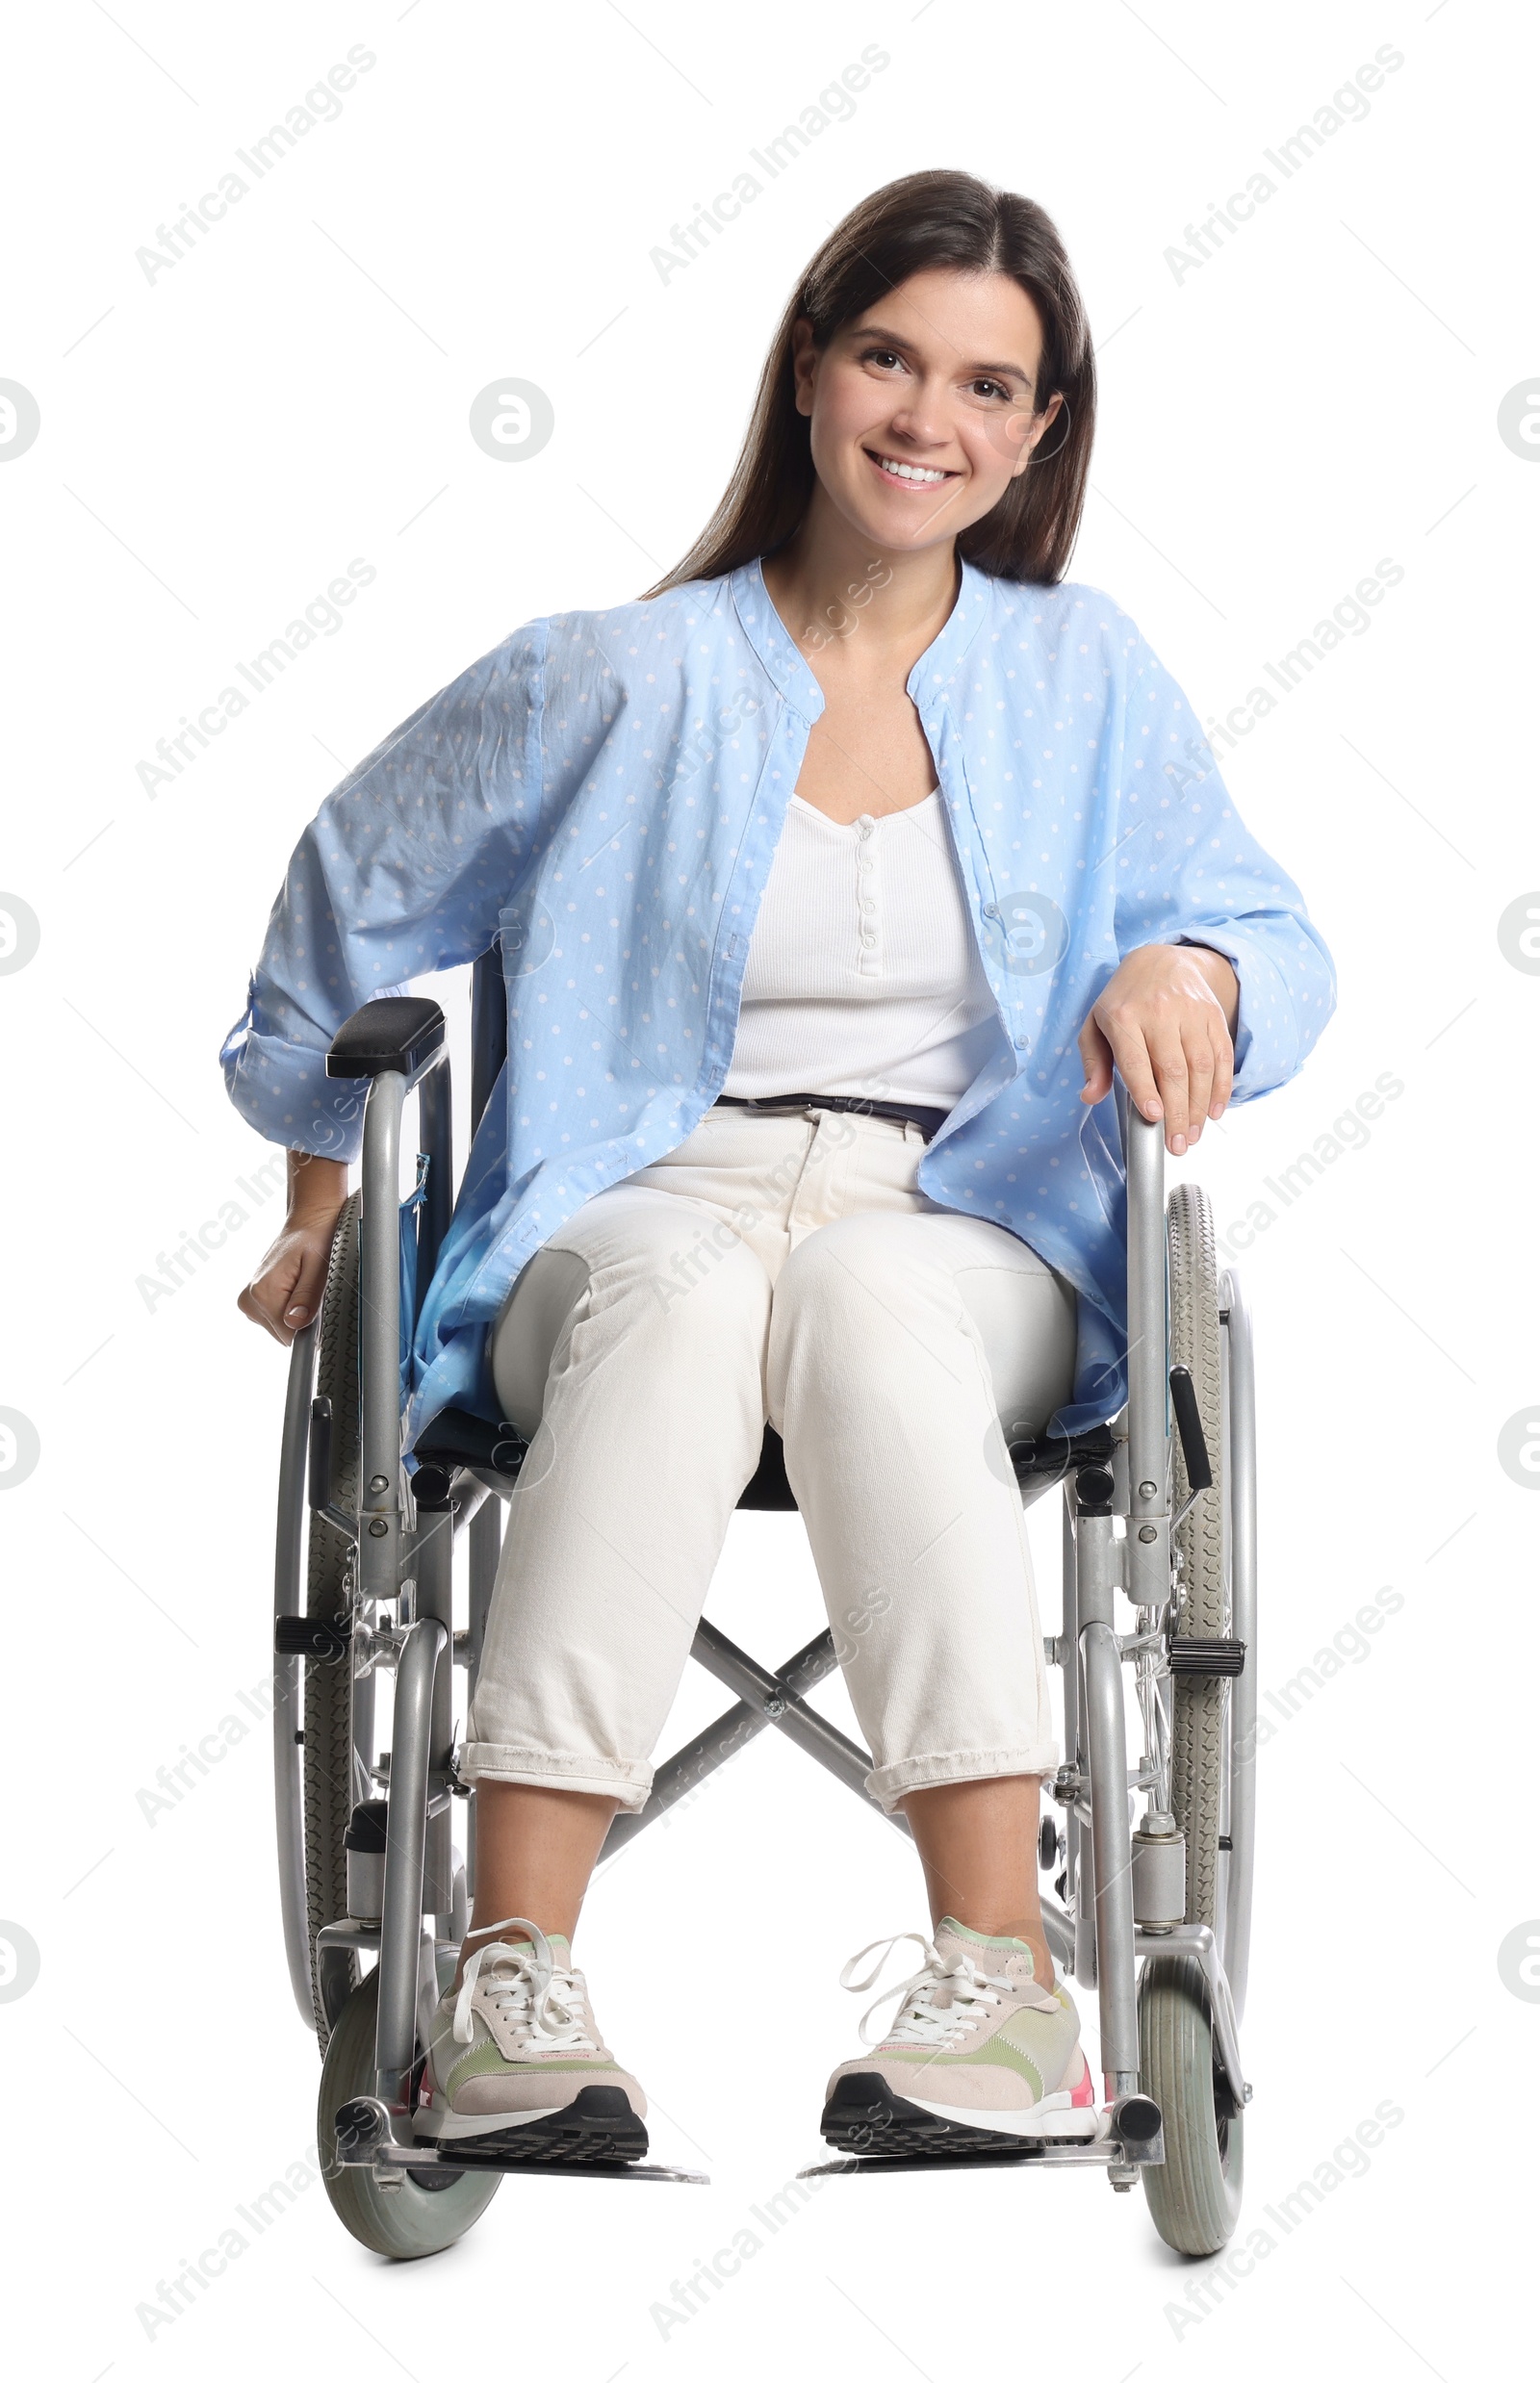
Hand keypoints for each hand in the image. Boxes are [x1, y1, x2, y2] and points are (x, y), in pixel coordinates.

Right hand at [237, 1153, 348, 1343]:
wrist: (309, 1220)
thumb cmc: (316, 1238)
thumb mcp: (319, 1267)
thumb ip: (306, 1297)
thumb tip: (295, 1323)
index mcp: (262, 1292)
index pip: (288, 1335)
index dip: (309, 1326)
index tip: (318, 1305)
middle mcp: (250, 1298)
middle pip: (284, 1333)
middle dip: (303, 1317)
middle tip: (313, 1287)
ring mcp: (249, 1300)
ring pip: (281, 1328)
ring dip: (297, 1311)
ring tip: (304, 1282)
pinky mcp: (254, 1300)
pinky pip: (278, 1319)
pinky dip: (291, 1307)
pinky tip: (296, 1285)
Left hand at [1077, 943, 1237, 1155]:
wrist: (1162, 961)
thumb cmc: (1124, 1001)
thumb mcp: (1096, 1025)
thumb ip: (1092, 1063)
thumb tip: (1090, 1096)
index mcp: (1124, 1017)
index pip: (1136, 1059)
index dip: (1146, 1090)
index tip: (1154, 1117)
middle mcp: (1160, 1013)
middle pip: (1173, 1069)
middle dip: (1178, 1112)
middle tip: (1177, 1145)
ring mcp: (1191, 1013)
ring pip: (1201, 1066)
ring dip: (1200, 1107)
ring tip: (1193, 1136)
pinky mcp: (1213, 1017)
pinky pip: (1222, 1056)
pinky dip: (1221, 1088)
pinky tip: (1214, 1112)